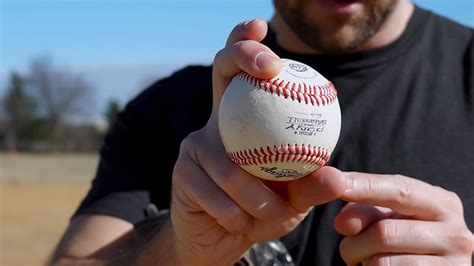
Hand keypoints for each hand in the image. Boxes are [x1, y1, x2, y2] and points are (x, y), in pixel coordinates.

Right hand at [169, 19, 345, 265]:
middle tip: (270, 67)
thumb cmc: (260, 210)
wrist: (221, 240)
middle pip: (220, 68)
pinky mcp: (181, 171)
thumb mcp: (292, 198)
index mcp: (244, 118)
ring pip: (229, 160)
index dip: (246, 41)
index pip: (242, 70)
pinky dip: (236, 214)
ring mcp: (194, 143)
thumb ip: (310, 186)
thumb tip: (334, 177)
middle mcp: (217, 121)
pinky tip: (238, 223)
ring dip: (255, 195)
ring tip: (268, 214)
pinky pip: (215, 192)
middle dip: (242, 55)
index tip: (260, 26)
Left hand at [334, 172, 473, 264]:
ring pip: (381, 262)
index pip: (400, 190)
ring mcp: (453, 265)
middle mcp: (455, 234)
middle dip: (354, 242)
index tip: (339, 182)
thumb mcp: (383, 217)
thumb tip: (343, 222)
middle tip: (349, 247)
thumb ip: (363, 211)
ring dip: (361, 262)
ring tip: (368, 260)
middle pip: (384, 232)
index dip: (366, 186)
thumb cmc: (398, 239)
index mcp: (442, 204)